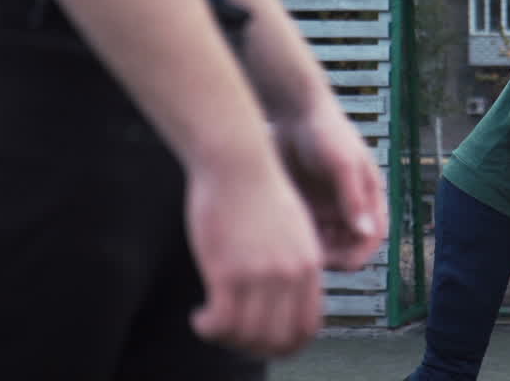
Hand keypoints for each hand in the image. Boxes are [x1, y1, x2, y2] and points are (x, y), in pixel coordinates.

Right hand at [185, 150, 322, 355]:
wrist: (238, 162)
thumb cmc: (257, 187)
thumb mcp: (292, 226)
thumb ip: (293, 259)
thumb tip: (284, 288)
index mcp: (309, 264)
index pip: (307, 327)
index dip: (286, 344)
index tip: (264, 341)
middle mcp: (290, 275)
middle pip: (279, 339)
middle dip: (254, 348)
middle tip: (233, 338)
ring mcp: (261, 276)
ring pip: (249, 336)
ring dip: (228, 341)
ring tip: (213, 327)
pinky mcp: (229, 271)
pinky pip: (222, 323)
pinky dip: (209, 329)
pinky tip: (200, 318)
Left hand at [272, 100, 387, 269]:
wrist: (292, 112)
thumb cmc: (326, 131)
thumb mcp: (342, 163)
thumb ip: (353, 198)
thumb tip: (366, 233)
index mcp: (369, 197)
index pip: (371, 239)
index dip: (356, 255)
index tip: (332, 260)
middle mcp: (348, 208)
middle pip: (346, 249)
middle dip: (330, 258)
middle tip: (305, 258)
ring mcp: (325, 209)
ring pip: (323, 246)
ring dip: (311, 252)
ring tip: (291, 247)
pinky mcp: (304, 208)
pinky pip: (303, 235)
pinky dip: (295, 241)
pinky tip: (280, 237)